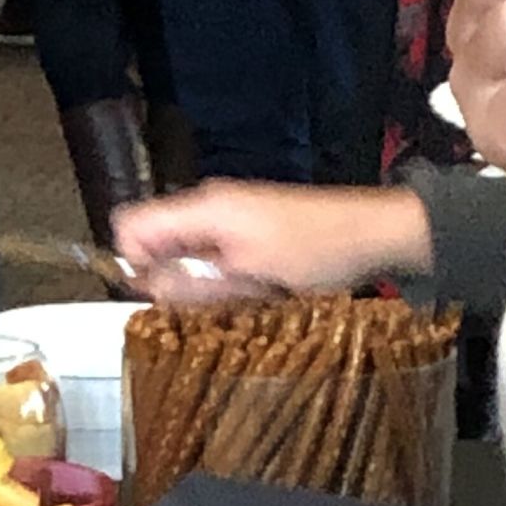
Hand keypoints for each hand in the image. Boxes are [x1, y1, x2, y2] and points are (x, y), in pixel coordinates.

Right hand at [113, 180, 433, 299]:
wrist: (375, 233)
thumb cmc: (316, 249)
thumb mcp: (247, 273)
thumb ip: (188, 278)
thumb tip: (141, 282)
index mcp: (202, 208)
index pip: (130, 226)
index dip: (131, 263)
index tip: (157, 293)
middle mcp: (207, 208)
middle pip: (155, 246)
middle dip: (171, 279)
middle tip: (212, 297)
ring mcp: (227, 220)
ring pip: (183, 259)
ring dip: (201, 285)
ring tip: (241, 292)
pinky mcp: (244, 234)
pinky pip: (211, 262)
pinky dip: (223, 281)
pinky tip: (253, 289)